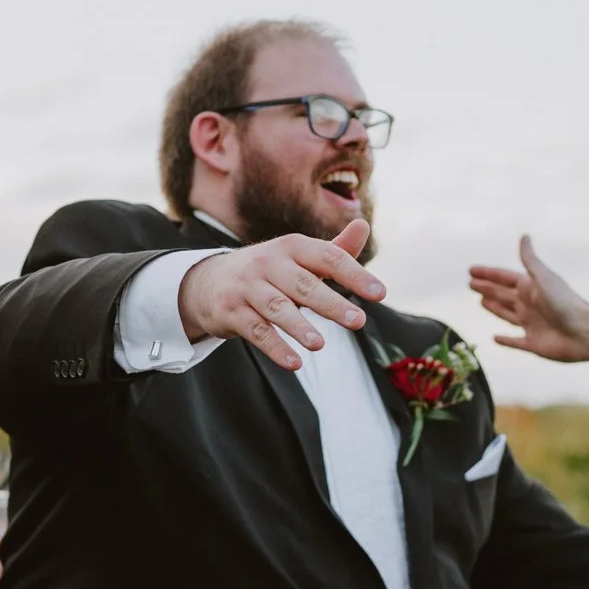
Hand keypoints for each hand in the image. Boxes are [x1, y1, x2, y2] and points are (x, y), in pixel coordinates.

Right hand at [177, 218, 382, 372]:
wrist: (208, 281)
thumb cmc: (268, 271)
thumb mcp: (298, 257)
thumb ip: (334, 250)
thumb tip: (364, 224)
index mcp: (291, 247)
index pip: (328, 257)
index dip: (354, 274)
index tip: (380, 294)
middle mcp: (268, 263)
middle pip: (303, 284)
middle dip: (331, 303)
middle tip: (358, 321)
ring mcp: (247, 287)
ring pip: (276, 307)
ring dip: (298, 326)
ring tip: (320, 344)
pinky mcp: (230, 311)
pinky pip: (256, 331)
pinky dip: (275, 347)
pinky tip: (295, 363)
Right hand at [468, 236, 588, 362]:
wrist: (584, 332)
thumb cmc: (565, 302)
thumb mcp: (544, 278)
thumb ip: (530, 260)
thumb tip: (524, 236)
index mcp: (531, 288)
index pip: (504, 278)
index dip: (488, 274)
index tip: (471, 270)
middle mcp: (530, 304)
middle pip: (503, 294)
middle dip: (487, 288)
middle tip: (471, 284)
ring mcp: (531, 324)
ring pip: (506, 314)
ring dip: (494, 307)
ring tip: (481, 301)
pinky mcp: (532, 344)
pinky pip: (514, 342)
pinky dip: (504, 341)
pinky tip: (495, 338)